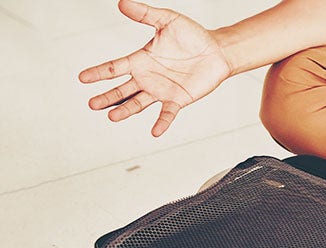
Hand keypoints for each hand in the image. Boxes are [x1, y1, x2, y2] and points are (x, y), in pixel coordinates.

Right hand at [79, 0, 231, 136]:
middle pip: (122, 90)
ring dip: (125, 110)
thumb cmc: (192, 35)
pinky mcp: (178, 99)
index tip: (82, 78)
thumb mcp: (168, 20)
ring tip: (111, 117)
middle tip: (91, 104)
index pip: (115, 67)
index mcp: (141, 60)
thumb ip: (145, 14)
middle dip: (107, 97)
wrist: (217, 50)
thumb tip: (122, 3)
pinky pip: (167, 113)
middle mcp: (147, 77)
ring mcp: (161, 90)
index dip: (99, 72)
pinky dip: (161, 122)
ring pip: (138, 103)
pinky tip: (155, 132)